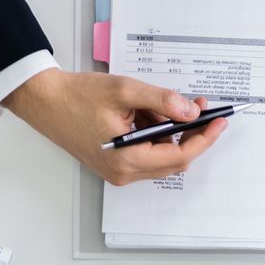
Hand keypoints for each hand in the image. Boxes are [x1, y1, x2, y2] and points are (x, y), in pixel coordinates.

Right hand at [3, 68, 227, 184]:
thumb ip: (162, 101)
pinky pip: (147, 153)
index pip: (180, 156)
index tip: (218, 121)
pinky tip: (142, 113)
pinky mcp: (115, 165)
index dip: (204, 139)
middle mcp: (125, 173)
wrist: (46, 102)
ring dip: (169, 132)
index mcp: (127, 160)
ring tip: (154, 104)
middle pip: (174, 160)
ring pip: (162, 156)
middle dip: (189, 133)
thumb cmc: (77, 97)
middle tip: (197, 106)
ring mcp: (119, 172)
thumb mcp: (125, 90)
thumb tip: (191, 111)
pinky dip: (154, 134)